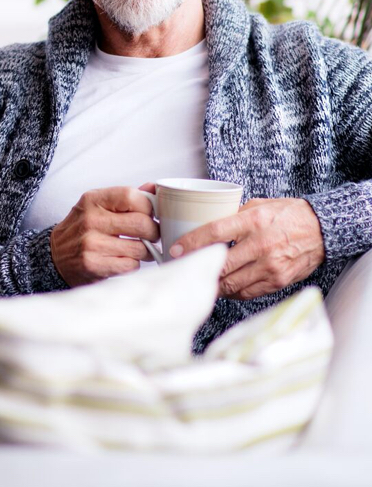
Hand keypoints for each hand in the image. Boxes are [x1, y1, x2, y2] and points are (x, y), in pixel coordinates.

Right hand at [50, 187, 158, 286]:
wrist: (55, 256)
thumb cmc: (82, 228)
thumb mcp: (97, 205)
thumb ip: (125, 198)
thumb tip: (153, 187)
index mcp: (93, 200)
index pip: (131, 196)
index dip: (148, 206)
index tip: (150, 214)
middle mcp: (91, 220)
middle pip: (141, 223)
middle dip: (153, 232)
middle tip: (151, 235)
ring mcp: (91, 244)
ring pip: (140, 248)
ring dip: (145, 251)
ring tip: (137, 249)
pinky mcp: (94, 265)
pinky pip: (131, 265)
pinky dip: (132, 264)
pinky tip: (122, 259)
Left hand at [170, 197, 325, 299]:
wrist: (322, 229)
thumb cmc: (286, 214)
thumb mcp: (257, 205)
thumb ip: (232, 215)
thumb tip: (205, 225)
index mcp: (252, 221)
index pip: (214, 233)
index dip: (191, 243)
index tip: (175, 249)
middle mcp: (261, 245)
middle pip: (220, 264)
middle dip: (199, 268)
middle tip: (185, 268)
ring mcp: (270, 266)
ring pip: (231, 283)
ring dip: (214, 283)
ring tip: (202, 278)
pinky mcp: (278, 281)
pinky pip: (247, 292)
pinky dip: (232, 291)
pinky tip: (224, 285)